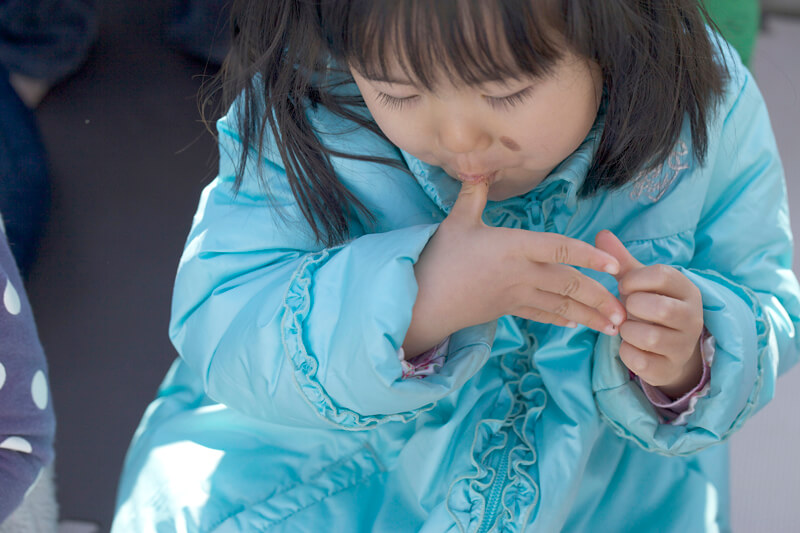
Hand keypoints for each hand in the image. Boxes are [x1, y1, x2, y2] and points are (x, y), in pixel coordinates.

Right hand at [402, 180, 626, 356]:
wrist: (423, 300)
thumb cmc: (440, 258)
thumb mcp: (457, 222)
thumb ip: (473, 195)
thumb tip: (478, 165)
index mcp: (513, 248)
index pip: (559, 250)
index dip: (589, 257)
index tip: (615, 266)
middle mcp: (520, 273)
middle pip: (568, 285)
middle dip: (599, 298)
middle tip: (626, 310)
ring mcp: (516, 295)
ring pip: (560, 307)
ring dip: (590, 316)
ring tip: (614, 327)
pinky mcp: (508, 310)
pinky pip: (541, 316)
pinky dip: (561, 320)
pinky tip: (578, 324)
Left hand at [595, 230, 703, 397]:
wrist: (671, 352)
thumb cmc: (651, 308)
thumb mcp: (640, 284)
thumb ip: (621, 261)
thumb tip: (602, 233)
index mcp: (687, 290)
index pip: (664, 275)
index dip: (636, 278)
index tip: (624, 285)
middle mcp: (692, 317)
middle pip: (660, 308)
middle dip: (633, 306)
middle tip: (627, 308)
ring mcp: (682, 346)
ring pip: (649, 337)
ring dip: (627, 330)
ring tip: (627, 326)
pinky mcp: (668, 369)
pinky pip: (638, 360)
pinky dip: (625, 352)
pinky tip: (629, 345)